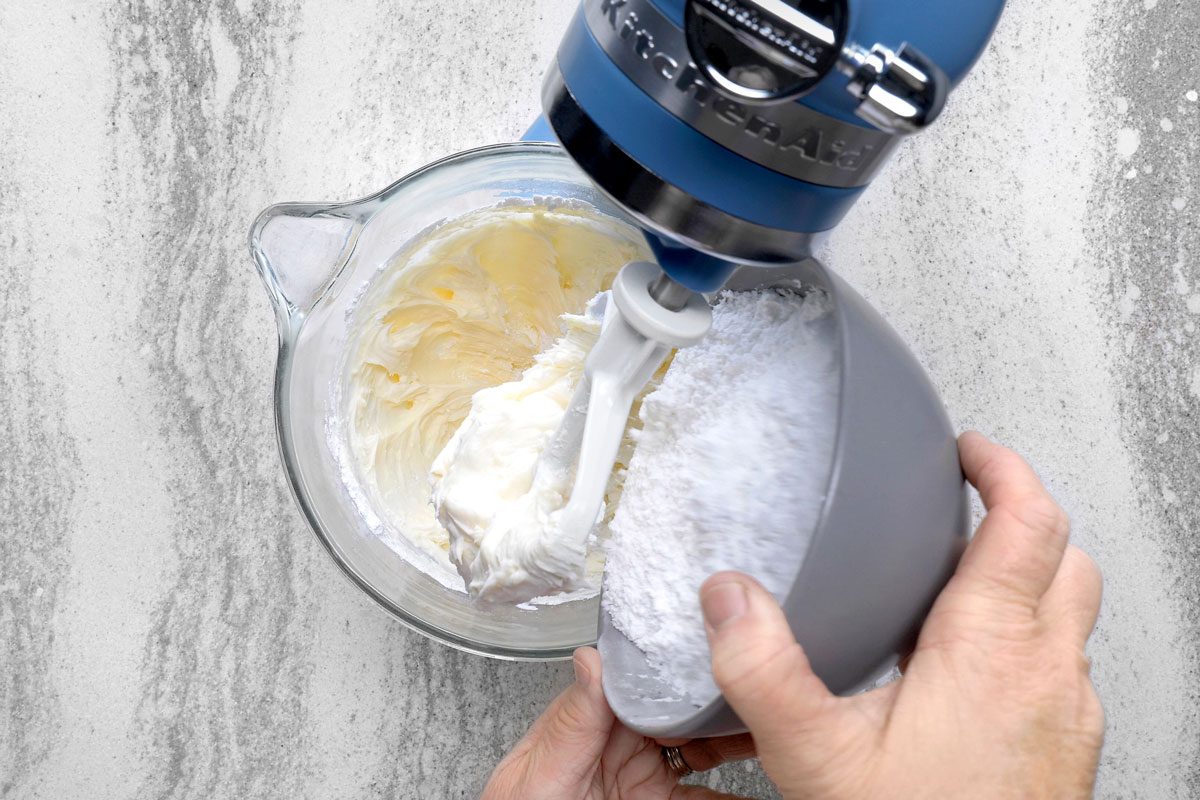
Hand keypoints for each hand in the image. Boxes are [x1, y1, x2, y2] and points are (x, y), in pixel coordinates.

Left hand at [482, 646, 755, 798]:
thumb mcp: (538, 782)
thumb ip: (569, 727)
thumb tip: (591, 659)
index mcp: (588, 724)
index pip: (642, 679)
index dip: (680, 663)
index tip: (721, 653)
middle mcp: (623, 746)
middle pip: (685, 709)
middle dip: (725, 699)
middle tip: (769, 696)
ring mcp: (649, 782)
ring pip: (709, 752)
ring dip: (744, 741)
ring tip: (778, 735)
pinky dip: (743, 789)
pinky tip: (772, 780)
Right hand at [701, 431, 1103, 798]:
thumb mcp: (816, 757)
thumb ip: (762, 670)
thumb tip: (728, 599)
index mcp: (994, 651)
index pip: (1031, 523)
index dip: (1004, 468)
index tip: (969, 450)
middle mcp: (1049, 677)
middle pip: (1065, 558)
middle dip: (1021, 514)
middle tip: (970, 498)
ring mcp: (1066, 718)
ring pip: (1069, 615)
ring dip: (1027, 578)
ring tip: (960, 577)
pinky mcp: (1065, 754)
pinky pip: (1059, 669)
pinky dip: (1026, 639)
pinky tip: (968, 670)